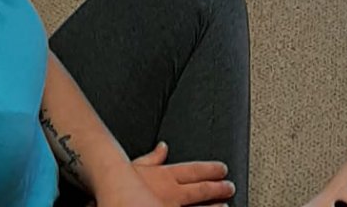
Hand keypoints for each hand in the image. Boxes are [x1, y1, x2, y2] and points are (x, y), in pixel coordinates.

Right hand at [112, 143, 233, 204]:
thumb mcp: (137, 165)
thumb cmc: (121, 183)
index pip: (195, 170)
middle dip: (218, 189)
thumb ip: (153, 157)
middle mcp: (172, 193)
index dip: (211, 169)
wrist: (115, 197)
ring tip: (225, 206)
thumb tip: (163, 146)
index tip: (223, 169)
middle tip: (230, 187)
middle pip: (201, 190)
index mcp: (166, 176)